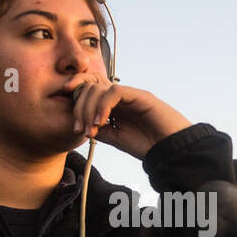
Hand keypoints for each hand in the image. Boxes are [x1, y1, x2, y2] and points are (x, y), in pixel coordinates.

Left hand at [62, 74, 191, 160]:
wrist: (170, 150)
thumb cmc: (147, 145)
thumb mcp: (116, 138)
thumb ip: (100, 128)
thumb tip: (81, 122)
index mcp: (115, 104)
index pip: (90, 88)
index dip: (76, 93)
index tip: (66, 110)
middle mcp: (121, 96)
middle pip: (91, 86)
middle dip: (79, 106)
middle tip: (78, 129)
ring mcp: (130, 94)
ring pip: (100, 88)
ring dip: (89, 109)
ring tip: (90, 130)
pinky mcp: (140, 95)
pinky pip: (115, 92)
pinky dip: (103, 106)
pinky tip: (101, 123)